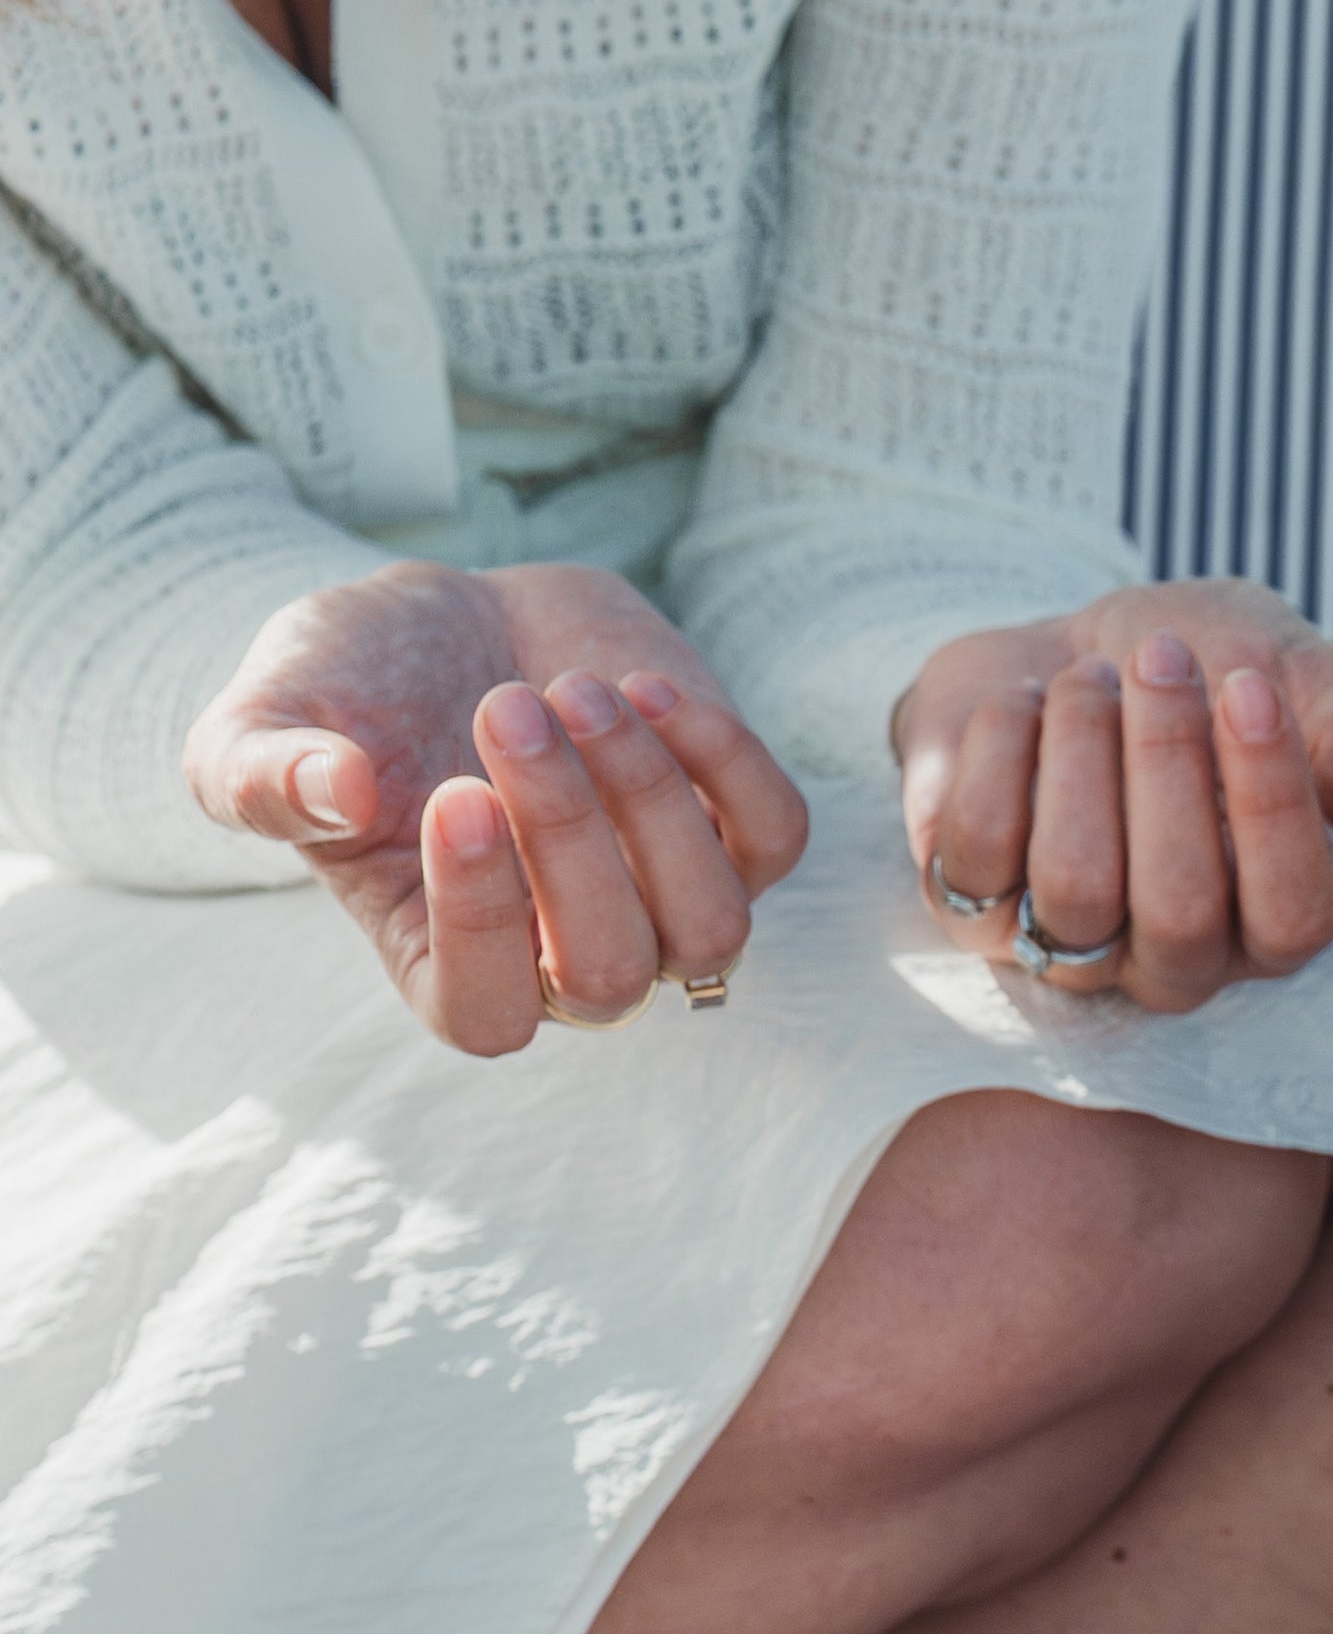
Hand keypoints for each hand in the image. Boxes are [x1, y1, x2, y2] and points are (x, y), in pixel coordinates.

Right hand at [184, 559, 814, 1054]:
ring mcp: (661, 900)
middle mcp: (564, 954)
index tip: (455, 794)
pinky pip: (775, 836)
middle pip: (610, 971)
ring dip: (651, 799)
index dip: (484, 924)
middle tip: (509, 708)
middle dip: (569, 834)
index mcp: (441, 958)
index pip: (486, 1013)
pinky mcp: (733, 830)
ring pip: (715, 923)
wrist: (451, 620)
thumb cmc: (345, 689)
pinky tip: (643, 685)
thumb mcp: (256, 722)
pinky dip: (725, 760)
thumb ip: (262, 773)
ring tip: (574, 690)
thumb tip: (337, 795)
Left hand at [895, 577, 1332, 1011]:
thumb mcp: (1296, 674)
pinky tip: (1023, 701)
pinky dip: (999, 749)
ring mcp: (1069, 945)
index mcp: (1276, 918)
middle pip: (1178, 910)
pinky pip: (976, 849)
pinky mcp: (971, 908)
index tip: (1249, 685)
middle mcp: (1178, 958)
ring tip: (1089, 675)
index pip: (1295, 916)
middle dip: (1165, 764)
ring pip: (1074, 886)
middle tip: (1161, 655)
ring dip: (1080, 749)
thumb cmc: (1208, 670)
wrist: (1073, 643)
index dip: (1273, 807)